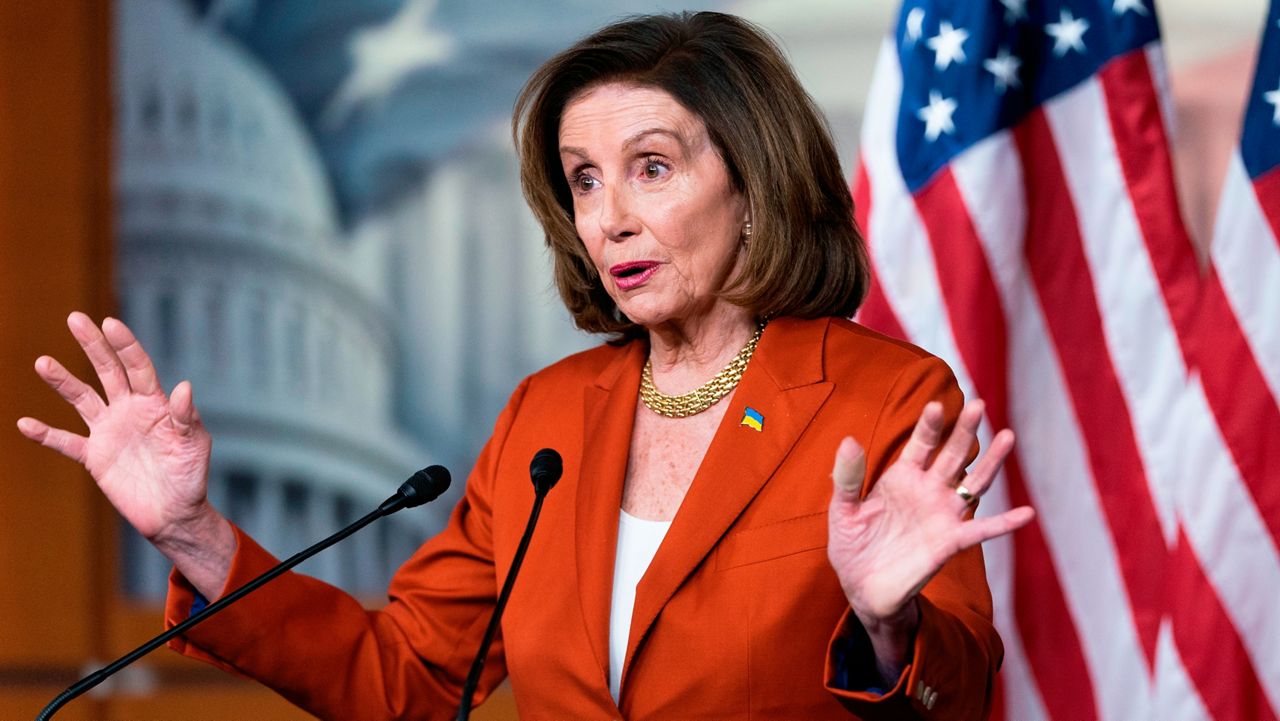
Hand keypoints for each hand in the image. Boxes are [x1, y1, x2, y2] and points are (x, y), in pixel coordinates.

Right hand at [17, 313, 228, 562]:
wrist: (175, 512)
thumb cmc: (191, 476)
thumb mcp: (194, 444)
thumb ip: (186, 417)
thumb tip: (184, 386)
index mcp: (155, 404)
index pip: (138, 367)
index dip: (125, 346)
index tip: (110, 323)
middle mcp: (129, 411)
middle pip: (107, 371)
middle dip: (92, 345)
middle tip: (75, 318)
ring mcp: (110, 432)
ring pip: (82, 399)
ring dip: (63, 382)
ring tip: (42, 362)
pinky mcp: (95, 457)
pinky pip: (67, 442)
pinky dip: (46, 434)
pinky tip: (24, 423)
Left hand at [826, 400, 1033, 678]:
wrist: (862, 588)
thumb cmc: (852, 546)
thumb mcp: (843, 510)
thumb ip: (849, 478)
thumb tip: (848, 440)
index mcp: (902, 477)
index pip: (920, 444)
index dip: (929, 425)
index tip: (936, 405)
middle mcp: (928, 490)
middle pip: (952, 454)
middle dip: (965, 430)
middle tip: (979, 405)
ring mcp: (943, 514)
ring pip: (973, 482)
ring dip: (991, 462)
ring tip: (1008, 436)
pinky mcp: (951, 542)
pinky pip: (982, 531)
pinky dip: (1005, 523)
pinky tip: (1027, 513)